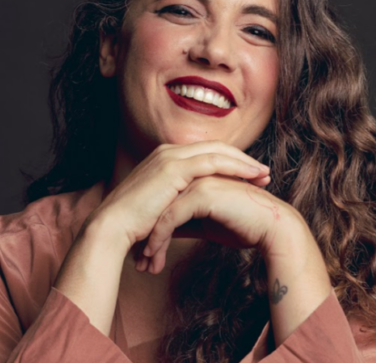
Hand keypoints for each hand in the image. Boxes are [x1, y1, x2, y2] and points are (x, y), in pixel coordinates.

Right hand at [82, 141, 270, 254]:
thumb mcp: (160, 209)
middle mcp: (167, 152)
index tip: (250, 176)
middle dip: (242, 158)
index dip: (229, 162)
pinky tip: (252, 176)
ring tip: (264, 175)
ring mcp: (170, 157)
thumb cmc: (133, 226)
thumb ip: (176, 204)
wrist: (111, 228)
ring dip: (244, 162)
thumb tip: (192, 216)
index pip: (204, 153)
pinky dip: (236, 167)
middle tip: (263, 172)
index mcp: (163, 159)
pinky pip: (213, 162)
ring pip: (217, 152)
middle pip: (215, 147)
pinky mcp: (174, 168)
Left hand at [136, 174, 307, 273]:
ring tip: (145, 264)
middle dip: (147, 236)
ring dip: (151, 241)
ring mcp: (198, 181)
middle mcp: (194, 176)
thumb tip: (163, 234)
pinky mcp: (202, 193)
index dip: (153, 229)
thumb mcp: (206, 225)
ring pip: (162, 212)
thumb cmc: (244, 226)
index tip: (144, 254)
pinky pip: (171, 217)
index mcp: (195, 178)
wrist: (272, 228)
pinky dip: (159, 238)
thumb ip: (185, 223)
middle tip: (139, 262)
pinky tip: (154, 256)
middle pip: (159, 206)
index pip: (164, 203)